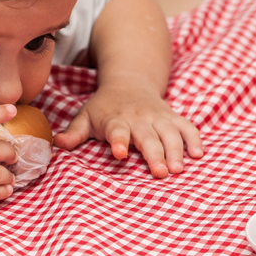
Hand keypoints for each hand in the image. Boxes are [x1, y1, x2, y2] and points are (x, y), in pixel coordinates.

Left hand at [53, 81, 201, 177]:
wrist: (130, 82)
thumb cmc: (104, 107)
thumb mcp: (86, 116)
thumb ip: (74, 132)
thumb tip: (57, 143)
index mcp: (116, 120)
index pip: (117, 130)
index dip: (119, 141)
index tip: (120, 153)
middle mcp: (139, 118)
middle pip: (148, 137)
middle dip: (155, 154)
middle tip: (161, 173)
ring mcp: (158, 117)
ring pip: (170, 133)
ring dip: (176, 150)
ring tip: (179, 169)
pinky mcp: (173, 118)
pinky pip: (187, 127)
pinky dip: (194, 139)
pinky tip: (199, 154)